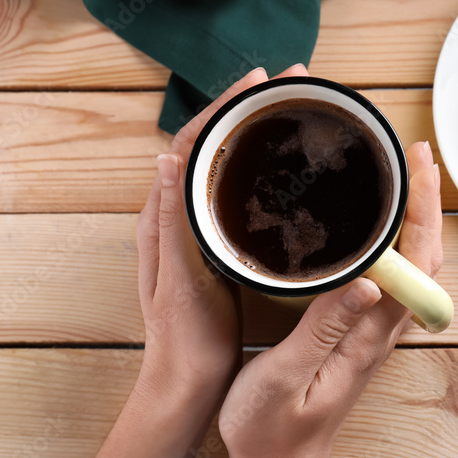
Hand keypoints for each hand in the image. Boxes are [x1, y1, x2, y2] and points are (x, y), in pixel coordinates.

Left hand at [92, 64, 309, 457]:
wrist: (188, 379)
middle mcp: (179, 212)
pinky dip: (260, 162)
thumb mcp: (181, 280)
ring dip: (255, 128)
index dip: (226, 104)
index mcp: (166, 215)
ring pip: (227, 162)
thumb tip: (168, 159)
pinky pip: (237, 188)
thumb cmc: (186, 336)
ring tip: (291, 106)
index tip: (262, 78)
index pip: (193, 139)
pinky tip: (286, 161)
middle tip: (290, 81)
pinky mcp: (218, 242)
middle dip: (248, 105)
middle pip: (212, 141)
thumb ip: (173, 222)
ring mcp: (200, 226)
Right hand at [219, 140, 442, 457]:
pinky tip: (375, 221)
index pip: (415, 260)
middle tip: (413, 152)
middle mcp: (381, 327)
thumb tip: (367, 279)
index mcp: (369, 334)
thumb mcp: (286, 378)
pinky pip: (390, 273)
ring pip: (410, 261)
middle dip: (425, 197)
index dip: (422, 207)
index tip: (417, 163)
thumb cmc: (273, 429)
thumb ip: (324, 329)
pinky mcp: (358, 330)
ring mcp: (373, 328)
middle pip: (423, 253)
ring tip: (401, 172)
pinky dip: (392, 235)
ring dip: (412, 213)